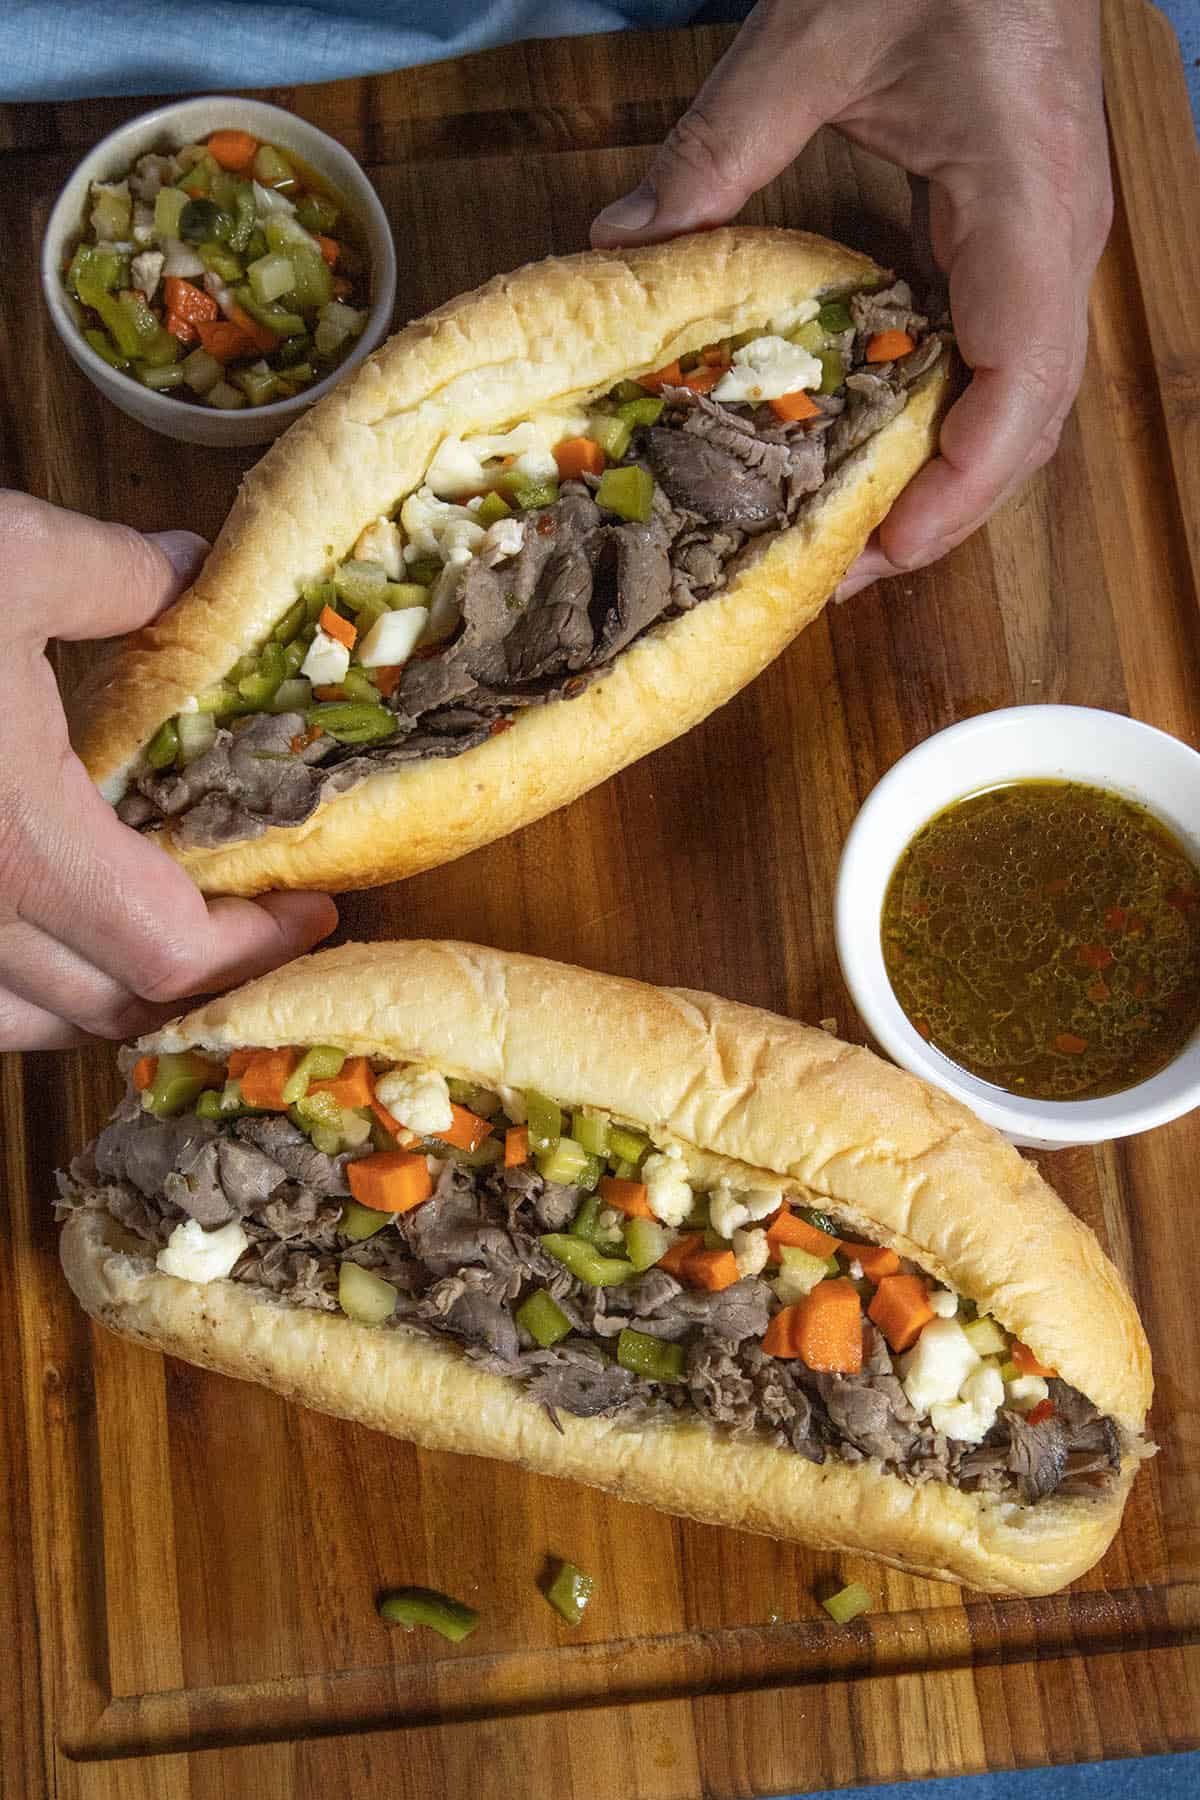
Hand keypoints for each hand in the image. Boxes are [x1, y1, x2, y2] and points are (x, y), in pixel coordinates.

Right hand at [0, 492, 337, 1049]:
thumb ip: (113, 576)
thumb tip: (187, 570)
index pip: (175, 955)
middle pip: (114, 1008)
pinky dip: (14, 994)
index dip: (259, 946)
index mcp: (19, 846)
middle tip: (258, 927)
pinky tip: (29, 938)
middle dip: (202, 977)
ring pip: (26, 1024)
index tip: (313, 908)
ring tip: (156, 942)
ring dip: (107, 999)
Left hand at [591, 0, 1110, 595]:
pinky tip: (868, 436)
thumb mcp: (815, 37)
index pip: (1021, 389)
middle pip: (1025, 424)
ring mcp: (1046, 246)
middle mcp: (1056, 246)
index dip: (958, 488)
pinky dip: (941, 413)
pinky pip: (995, 355)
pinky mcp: (1018, 237)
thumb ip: (719, 147)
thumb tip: (620, 244)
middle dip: (941, 509)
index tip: (881, 545)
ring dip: (942, 473)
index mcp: (1028, 211)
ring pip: (1018, 401)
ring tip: (846, 524)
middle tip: (836, 564)